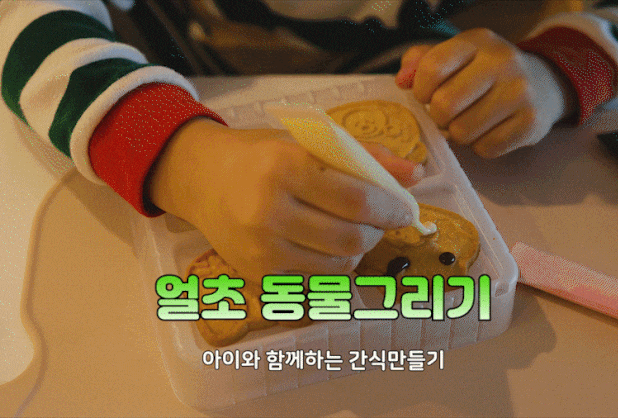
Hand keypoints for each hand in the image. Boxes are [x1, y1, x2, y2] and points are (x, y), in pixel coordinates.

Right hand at [148, 119, 423, 280]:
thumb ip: (364, 156)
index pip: (357, 200)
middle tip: (381, 221)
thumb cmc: (260, 155)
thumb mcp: (309, 142)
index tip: (405, 209)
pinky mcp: (258, 274)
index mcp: (284, 167)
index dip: (391, 209)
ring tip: (354, 231)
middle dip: (378, 232)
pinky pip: (316, 280)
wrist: (201, 179)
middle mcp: (269, 211)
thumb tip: (416, 175)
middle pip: (351, 239)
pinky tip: (327, 246)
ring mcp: (261, 248)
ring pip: (338, 266)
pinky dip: (333, 266)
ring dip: (359, 251)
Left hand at [396, 28, 573, 157]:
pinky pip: (486, 148)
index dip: (420, 90)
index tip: (425, 96)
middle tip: (446, 115)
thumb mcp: (455, 57)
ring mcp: (520, 93)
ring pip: (463, 132)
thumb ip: (420, 63)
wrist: (542, 84)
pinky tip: (488, 131)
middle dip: (438, 117)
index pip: (433, 68)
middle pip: (445, 105)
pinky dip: (480, 146)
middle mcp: (502, 62)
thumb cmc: (483, 74)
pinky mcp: (531, 123)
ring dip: (458, 134)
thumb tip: (402, 81)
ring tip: (468, 122)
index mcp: (477, 41)